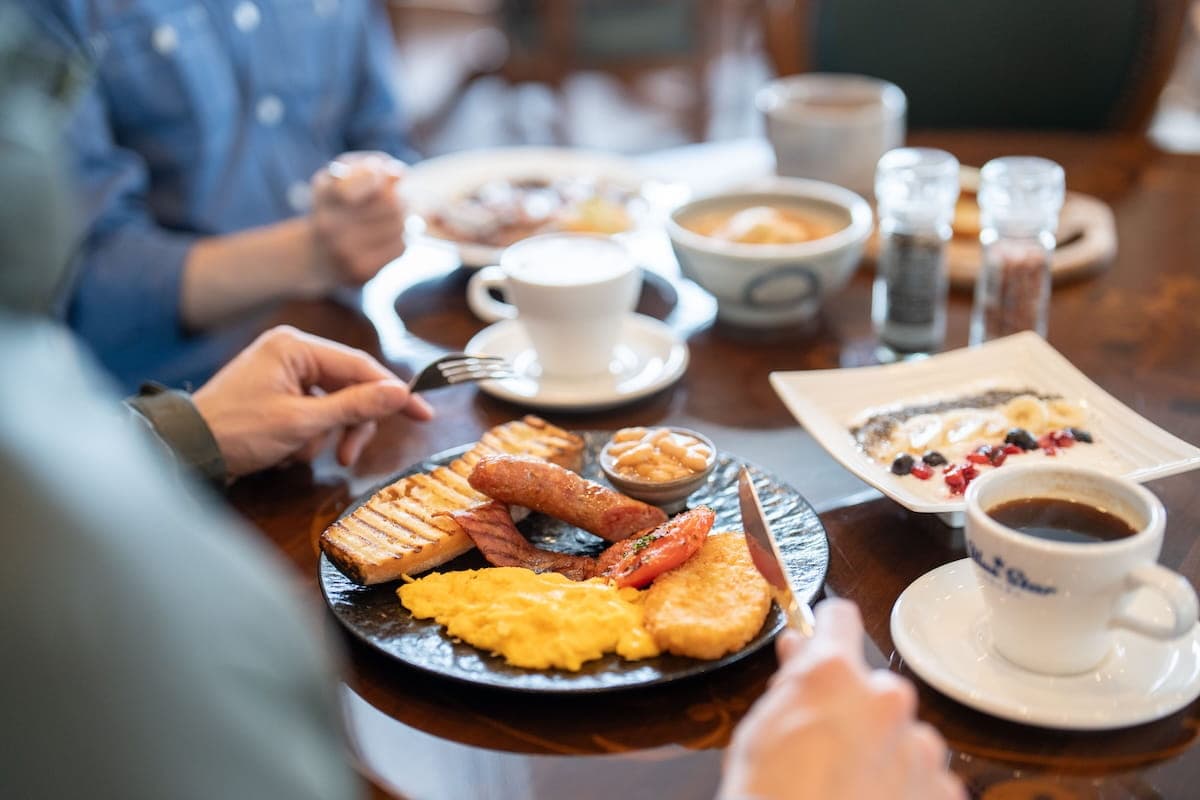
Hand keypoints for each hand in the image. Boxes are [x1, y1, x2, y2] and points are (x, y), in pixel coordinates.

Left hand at [192, 326, 433, 477]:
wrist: (184, 448)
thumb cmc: (237, 431)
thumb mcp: (302, 422)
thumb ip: (354, 406)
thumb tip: (400, 393)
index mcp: (296, 345)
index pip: (361, 366)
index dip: (394, 393)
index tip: (422, 414)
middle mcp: (291, 350)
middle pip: (349, 385)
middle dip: (350, 424)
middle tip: (347, 457)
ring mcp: (282, 371)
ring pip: (332, 402)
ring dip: (326, 434)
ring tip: (307, 456)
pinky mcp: (275, 391)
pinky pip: (312, 410)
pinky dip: (309, 434)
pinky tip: (289, 451)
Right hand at [309, 151, 407, 289]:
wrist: (316, 255)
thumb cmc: (335, 207)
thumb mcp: (340, 177)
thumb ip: (368, 168)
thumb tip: (398, 174)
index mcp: (325, 192)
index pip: (372, 177)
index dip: (380, 175)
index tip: (379, 175)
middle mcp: (330, 224)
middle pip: (392, 201)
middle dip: (398, 197)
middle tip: (396, 198)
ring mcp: (345, 251)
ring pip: (399, 225)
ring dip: (402, 219)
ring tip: (391, 218)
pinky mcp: (361, 272)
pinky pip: (399, 247)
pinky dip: (400, 239)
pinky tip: (386, 238)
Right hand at [718, 599, 965, 799]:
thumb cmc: (766, 795)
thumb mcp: (759, 730)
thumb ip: (790, 684)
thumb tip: (800, 650)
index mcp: (835, 675)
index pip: (840, 618)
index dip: (827, 633)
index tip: (821, 647)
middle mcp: (887, 699)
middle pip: (876, 689)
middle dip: (857, 712)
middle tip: (827, 751)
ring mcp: (922, 749)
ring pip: (905, 737)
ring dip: (886, 754)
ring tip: (851, 792)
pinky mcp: (944, 792)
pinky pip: (927, 781)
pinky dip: (906, 793)